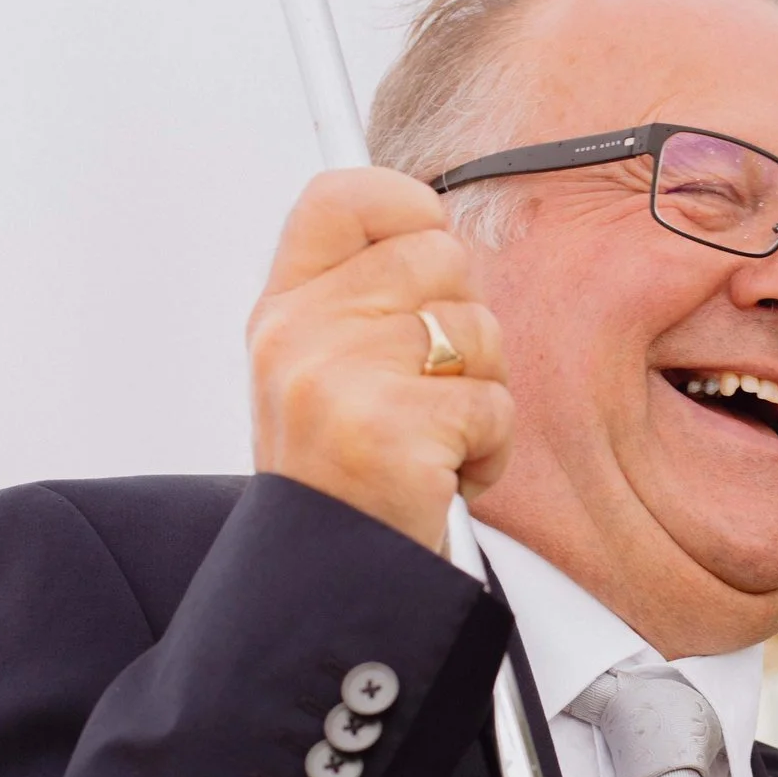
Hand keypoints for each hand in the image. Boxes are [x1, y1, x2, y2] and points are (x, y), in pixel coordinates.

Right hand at [248, 167, 511, 550]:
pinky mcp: (390, 430)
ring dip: (479, 392)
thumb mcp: (322, 369)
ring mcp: (339, 379)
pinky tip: (445, 476)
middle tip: (427, 386)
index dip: (405, 206)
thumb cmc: (343, 477)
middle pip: (439, 256)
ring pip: (478, 329)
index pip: (341, 197)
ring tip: (433, 438)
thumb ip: (364, 295)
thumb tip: (432, 226)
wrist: (327, 579)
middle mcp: (300, 334)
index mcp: (283, 310)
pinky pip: (493, 403)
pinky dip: (489, 450)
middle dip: (462, 324)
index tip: (425, 249)